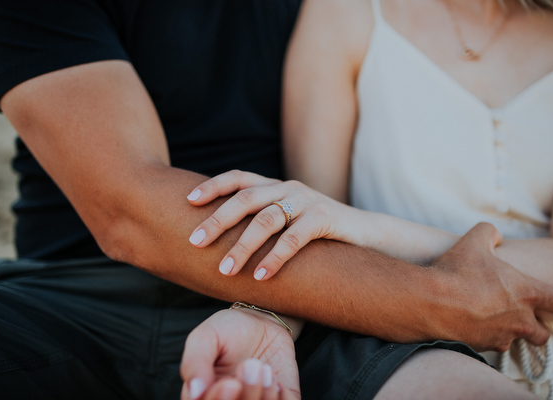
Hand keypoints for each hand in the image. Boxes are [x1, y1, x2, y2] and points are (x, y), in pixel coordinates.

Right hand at [180, 308, 300, 399]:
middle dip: (247, 396)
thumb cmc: (228, 330)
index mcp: (205, 396)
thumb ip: (194, 362)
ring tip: (264, 368)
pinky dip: (282, 398)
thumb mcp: (206, 336)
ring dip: (264, 395)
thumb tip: (194, 392)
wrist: (262, 320)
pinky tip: (275, 379)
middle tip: (250, 366)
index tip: (230, 383)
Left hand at [187, 170, 353, 279]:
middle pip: (246, 198)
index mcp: (274, 186)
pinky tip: (262, 276)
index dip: (213, 186)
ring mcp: (306, 201)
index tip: (188, 201)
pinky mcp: (324, 217)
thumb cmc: (316, 232)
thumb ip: (260, 220)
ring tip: (226, 270)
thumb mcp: (286, 219)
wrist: (363, 233)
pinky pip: (295, 237)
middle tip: (196, 242)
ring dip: (243, 246)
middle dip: (218, 220)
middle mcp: (287, 188)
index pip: (238, 178)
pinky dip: (276, 257)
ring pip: (267, 219)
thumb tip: (219, 240)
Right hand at [430, 223, 552, 350]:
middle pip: (541, 333)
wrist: (431, 301)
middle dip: (537, 330)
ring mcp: (502, 336)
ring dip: (506, 332)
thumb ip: (489, 233)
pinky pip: (489, 344)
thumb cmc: (457, 271)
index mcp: (525, 292)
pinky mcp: (482, 347)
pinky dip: (483, 336)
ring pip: (512, 339)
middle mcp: (519, 319)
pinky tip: (467, 324)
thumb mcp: (473, 241)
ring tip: (486, 320)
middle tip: (526, 323)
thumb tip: (494, 235)